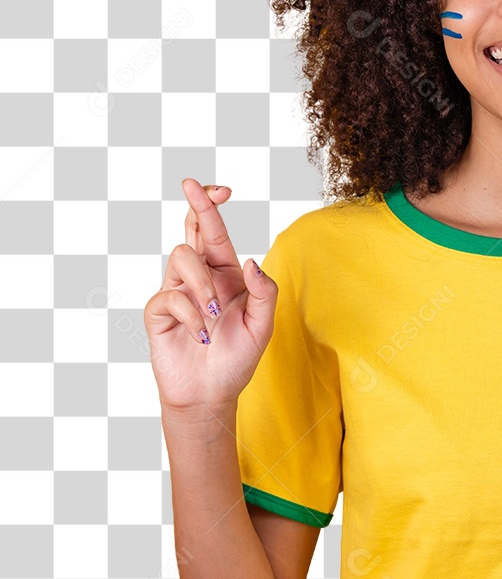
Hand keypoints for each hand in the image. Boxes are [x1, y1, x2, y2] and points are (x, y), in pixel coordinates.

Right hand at [143, 180, 277, 412]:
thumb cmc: (237, 357)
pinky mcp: (159, 311)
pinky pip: (171, 295)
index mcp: (226, 273)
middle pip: (193, 230)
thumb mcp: (262, 325)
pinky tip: (200, 333)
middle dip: (195, 206)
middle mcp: (200, 276)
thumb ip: (264, 292)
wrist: (211, 394)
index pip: (216, 232)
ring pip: (183, 257)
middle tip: (192, 185)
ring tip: (214, 315)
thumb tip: (250, 261)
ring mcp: (177, 291)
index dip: (213, 206)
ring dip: (203, 283)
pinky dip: (191, 314)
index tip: (221, 189)